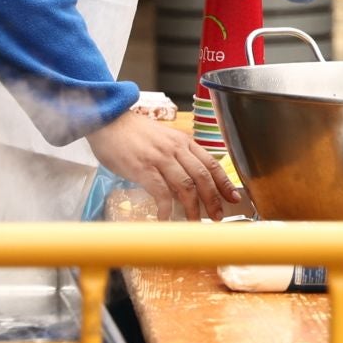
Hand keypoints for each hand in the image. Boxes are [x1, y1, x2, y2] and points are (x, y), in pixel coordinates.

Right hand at [87, 108, 239, 220]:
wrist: (108, 121)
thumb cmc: (133, 134)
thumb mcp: (162, 140)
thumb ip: (176, 158)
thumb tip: (187, 185)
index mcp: (183, 142)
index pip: (211, 163)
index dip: (224, 182)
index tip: (233, 198)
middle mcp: (175, 149)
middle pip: (202, 177)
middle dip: (213, 199)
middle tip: (217, 216)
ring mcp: (159, 158)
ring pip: (186, 186)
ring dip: (193, 208)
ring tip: (195, 222)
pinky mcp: (142, 168)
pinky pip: (161, 192)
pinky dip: (167, 208)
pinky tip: (166, 218)